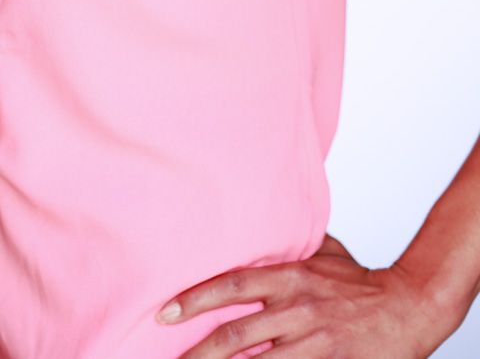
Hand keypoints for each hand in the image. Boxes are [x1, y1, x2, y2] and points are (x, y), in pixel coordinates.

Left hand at [155, 233, 454, 357]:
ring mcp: (313, 341)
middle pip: (235, 335)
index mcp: (291, 276)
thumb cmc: (360, 280)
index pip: (231, 285)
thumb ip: (290, 245)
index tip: (165, 311)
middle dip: (198, 351)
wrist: (409, 306)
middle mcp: (297, 308)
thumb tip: (260, 228)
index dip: (195, 298)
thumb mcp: (322, 252)